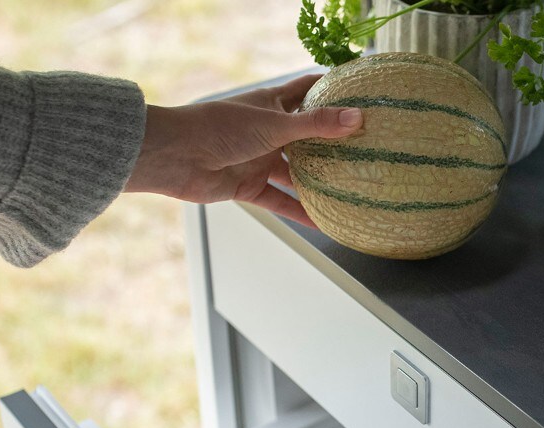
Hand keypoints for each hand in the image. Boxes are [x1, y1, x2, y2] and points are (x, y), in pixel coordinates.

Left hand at [125, 74, 360, 226]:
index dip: (331, 88)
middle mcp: (268, 130)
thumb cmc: (218, 128)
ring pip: (296, 172)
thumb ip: (316, 124)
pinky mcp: (249, 186)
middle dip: (333, 141)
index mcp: (271, 104)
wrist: (175, 156)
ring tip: (352, 188)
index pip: (306, 89)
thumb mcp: (274, 124)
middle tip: (368, 147)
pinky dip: (299, 212)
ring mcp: (259, 159)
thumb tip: (358, 117)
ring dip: (320, 180)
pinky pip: (281, 201)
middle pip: (307, 135)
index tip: (360, 92)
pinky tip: (324, 223)